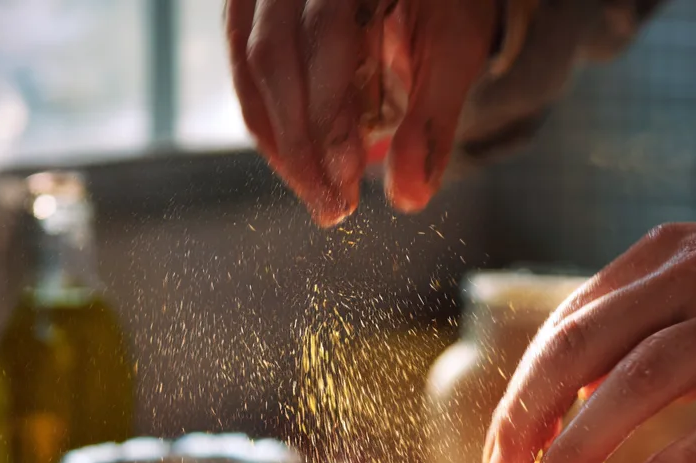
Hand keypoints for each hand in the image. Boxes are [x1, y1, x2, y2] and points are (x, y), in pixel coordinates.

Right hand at [225, 0, 498, 225]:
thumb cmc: (441, 5)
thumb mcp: (453, 52)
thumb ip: (430, 122)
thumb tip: (409, 198)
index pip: (322, 43)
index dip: (327, 123)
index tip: (344, 188)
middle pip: (273, 56)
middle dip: (298, 145)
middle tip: (328, 208)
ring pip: (247, 59)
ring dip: (276, 138)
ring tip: (313, 193)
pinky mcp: (255, 2)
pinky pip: (242, 56)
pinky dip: (264, 115)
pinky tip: (293, 161)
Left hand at [486, 178, 695, 462]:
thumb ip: (665, 321)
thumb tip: (591, 394)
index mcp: (677, 252)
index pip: (572, 322)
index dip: (523, 391)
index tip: (501, 452)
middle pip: (587, 346)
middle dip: (532, 420)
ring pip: (645, 380)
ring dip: (588, 446)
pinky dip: (690, 452)